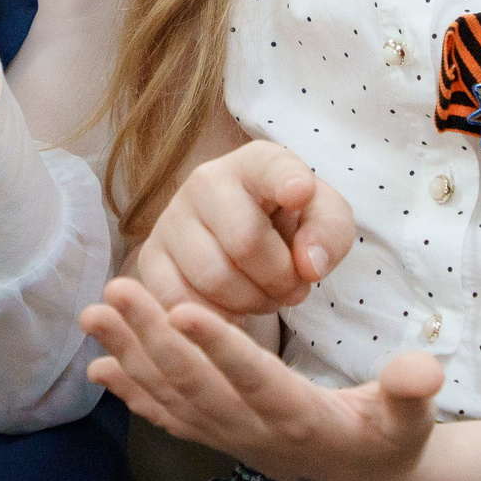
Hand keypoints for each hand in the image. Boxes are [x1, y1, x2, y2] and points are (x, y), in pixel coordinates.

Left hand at [84, 278, 439, 480]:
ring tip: (94, 312)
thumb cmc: (390, 438)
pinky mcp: (218, 437)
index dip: (219, 347)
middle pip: (195, 381)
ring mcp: (230, 437)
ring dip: (129, 354)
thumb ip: (411, 392)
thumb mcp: (409, 418)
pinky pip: (167, 416)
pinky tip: (98, 367)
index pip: (253, 378)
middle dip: (151, 336)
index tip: (184, 309)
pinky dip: (131, 392)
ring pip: (171, 394)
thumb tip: (424, 371)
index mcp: (300, 417)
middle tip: (117, 289)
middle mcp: (254, 430)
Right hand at [136, 141, 354, 315]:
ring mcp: (171, 219)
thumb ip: (330, 233)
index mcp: (256, 163)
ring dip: (251, 302)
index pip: (271, 167)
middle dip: (279, 279)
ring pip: (213, 277)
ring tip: (263, 295)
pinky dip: (215, 317)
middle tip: (292, 287)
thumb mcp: (324, 220)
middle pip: (246, 241)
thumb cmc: (287, 225)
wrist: (240, 242)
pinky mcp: (150, 258)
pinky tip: (232, 307)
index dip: (287, 180)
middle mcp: (205, 180)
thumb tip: (308, 265)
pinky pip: (181, 301)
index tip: (300, 193)